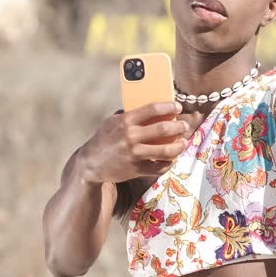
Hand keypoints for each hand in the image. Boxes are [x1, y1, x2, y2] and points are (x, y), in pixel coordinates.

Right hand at [76, 101, 193, 184]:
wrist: (91, 163)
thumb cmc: (104, 139)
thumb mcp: (111, 122)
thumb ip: (128, 114)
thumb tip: (148, 107)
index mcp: (125, 121)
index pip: (152, 109)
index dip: (169, 107)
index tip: (178, 107)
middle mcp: (130, 136)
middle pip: (163, 129)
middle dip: (179, 127)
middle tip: (184, 126)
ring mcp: (134, 154)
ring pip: (165, 151)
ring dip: (179, 146)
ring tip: (183, 143)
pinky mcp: (136, 169)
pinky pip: (159, 168)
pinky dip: (168, 163)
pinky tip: (171, 159)